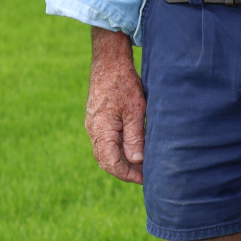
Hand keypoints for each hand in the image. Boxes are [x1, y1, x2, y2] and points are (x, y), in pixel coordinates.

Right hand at [86, 28, 146, 183]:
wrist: (109, 62)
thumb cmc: (123, 83)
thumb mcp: (135, 110)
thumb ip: (135, 137)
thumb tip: (136, 161)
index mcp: (101, 131)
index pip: (111, 163)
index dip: (128, 175)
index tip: (145, 179)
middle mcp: (93, 131)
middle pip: (107, 161)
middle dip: (126, 171)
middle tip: (147, 175)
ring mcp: (94, 125)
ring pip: (106, 152)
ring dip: (123, 161)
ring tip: (142, 165)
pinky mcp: (98, 119)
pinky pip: (106, 142)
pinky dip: (119, 149)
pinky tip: (134, 148)